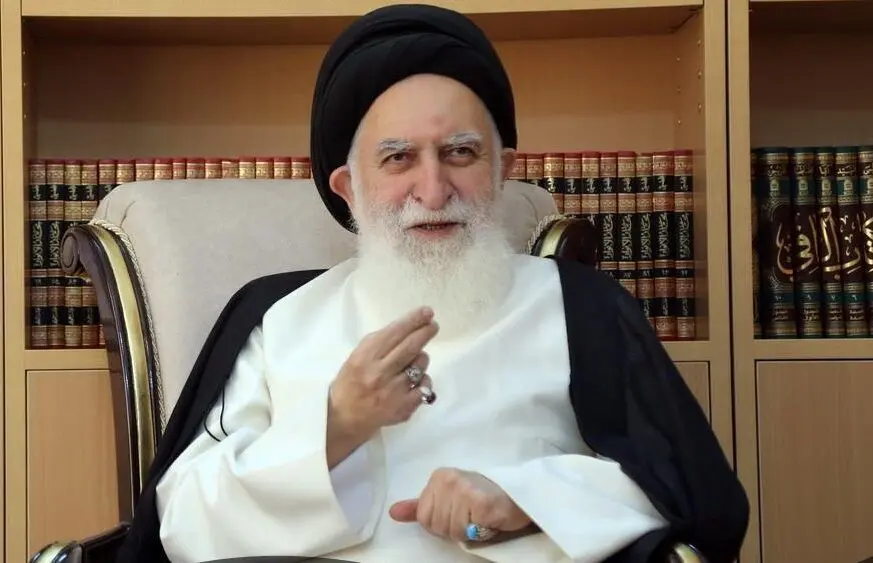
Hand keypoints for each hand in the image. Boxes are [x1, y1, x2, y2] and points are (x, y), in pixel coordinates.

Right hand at [328, 306, 437, 443]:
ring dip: (421, 359)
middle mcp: (379, 374)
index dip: (413, 321)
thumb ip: (380, 342)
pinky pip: (425, 386)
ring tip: (411, 362)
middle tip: (433, 325)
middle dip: (425, 332)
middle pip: (411, 347)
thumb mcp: (357, 356)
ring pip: (420, 365)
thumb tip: (409, 325)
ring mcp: (393, 392)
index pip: (394, 334)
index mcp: (365, 358)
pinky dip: (423, 380)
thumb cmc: (352, 381)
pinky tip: (415, 381)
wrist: (345, 417)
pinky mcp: (404, 408)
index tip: (426, 312)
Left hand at [388, 468, 532, 541]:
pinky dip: (481, 530)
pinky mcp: (481, 502)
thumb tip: (393, 512)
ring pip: (452, 531)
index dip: (442, 523)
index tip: (461, 513)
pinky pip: (469, 531)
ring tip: (481, 517)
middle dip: (455, 528)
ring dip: (469, 531)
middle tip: (473, 516)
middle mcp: (449, 479)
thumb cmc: (484, 498)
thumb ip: (421, 506)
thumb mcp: (449, 498)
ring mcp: (464, 488)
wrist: (519, 496)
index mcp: (439, 476)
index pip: (424, 517)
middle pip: (436, 526)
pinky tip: (489, 518)